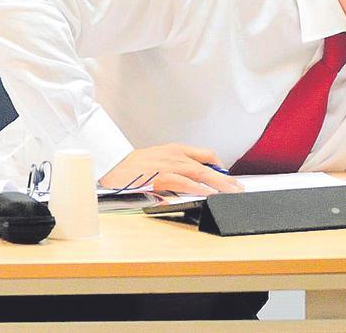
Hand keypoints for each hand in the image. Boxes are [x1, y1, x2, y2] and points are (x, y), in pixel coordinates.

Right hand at [99, 144, 243, 194]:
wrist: (107, 165)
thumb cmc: (128, 167)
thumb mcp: (155, 160)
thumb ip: (174, 166)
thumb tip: (192, 180)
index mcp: (174, 150)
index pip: (205, 154)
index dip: (219, 165)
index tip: (227, 175)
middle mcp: (174, 155)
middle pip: (207, 165)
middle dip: (225, 178)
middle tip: (238, 188)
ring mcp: (167, 165)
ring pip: (200, 173)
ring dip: (218, 184)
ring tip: (231, 193)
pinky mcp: (159, 177)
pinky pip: (183, 183)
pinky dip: (198, 188)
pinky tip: (209, 195)